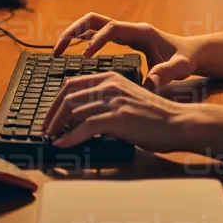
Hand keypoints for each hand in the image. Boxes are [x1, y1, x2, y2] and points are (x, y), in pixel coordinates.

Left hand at [41, 70, 193, 152]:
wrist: (176, 122)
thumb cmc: (153, 115)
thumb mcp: (126, 99)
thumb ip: (105, 101)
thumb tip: (79, 116)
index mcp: (111, 78)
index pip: (72, 83)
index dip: (55, 101)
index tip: (49, 116)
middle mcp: (110, 85)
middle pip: (68, 96)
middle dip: (52, 114)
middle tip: (46, 129)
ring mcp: (114, 101)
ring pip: (74, 110)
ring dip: (58, 127)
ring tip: (53, 139)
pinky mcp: (118, 118)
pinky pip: (85, 127)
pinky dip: (70, 138)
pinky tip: (63, 144)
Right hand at [53, 11, 204, 91]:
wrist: (193, 52)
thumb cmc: (186, 59)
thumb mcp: (180, 67)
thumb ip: (166, 74)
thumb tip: (150, 84)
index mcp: (141, 32)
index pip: (112, 29)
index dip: (96, 41)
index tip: (85, 57)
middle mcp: (130, 28)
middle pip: (95, 19)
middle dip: (74, 31)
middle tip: (58, 49)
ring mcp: (125, 32)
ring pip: (92, 25)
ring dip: (74, 34)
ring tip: (57, 52)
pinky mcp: (123, 40)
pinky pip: (97, 35)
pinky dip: (81, 41)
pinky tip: (71, 56)